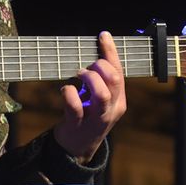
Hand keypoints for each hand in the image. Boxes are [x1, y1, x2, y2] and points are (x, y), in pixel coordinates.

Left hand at [54, 31, 126, 162]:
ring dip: (88, 78)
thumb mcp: (100, 100)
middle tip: (86, 67)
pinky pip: (76, 107)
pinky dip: (69, 93)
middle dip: (100, 66)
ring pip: (101, 95)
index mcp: (119, 101)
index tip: (102, 36)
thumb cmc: (87, 117)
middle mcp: (111, 110)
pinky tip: (66, 89)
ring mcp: (96, 120)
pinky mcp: (78, 126)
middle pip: (114, 81)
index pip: (120, 72)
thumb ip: (101, 80)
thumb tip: (97, 51)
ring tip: (78, 75)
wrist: (78, 149)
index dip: (111, 52)